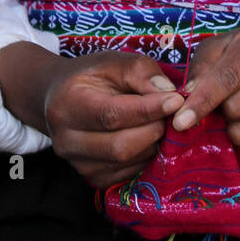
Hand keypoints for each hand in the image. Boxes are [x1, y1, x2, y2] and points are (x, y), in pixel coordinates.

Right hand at [0, 41, 183, 188]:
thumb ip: (141, 72)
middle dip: (154, 129)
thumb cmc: (92, 77)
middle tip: (172, 113)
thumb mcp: (113, 62)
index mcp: (68, 104)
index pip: (111, 114)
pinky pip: (128, 174)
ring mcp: (78, 164)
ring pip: (126, 162)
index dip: (148, 110)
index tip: (177, 101)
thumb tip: (169, 93)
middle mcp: (66, 139)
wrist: (62, 99)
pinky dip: (146, 157)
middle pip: (120, 146)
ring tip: (160, 122)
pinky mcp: (93, 179)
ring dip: (153, 144)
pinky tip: (148, 138)